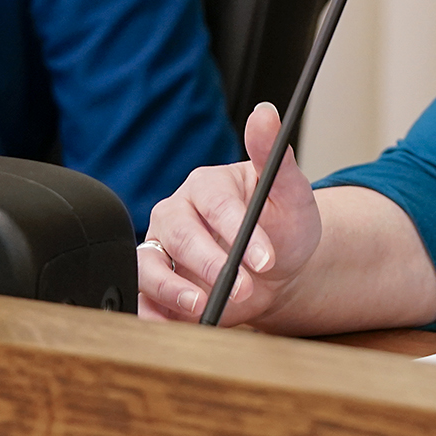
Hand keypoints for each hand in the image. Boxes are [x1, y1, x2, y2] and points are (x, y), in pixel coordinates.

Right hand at [137, 102, 323, 325]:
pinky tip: (182, 323)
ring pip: (148, 266)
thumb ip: (275, 156)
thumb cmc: (283, 227)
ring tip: (206, 308)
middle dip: (211, 264)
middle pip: (178, 235)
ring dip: (174, 291)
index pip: (214, 203)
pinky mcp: (156, 285)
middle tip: (245, 286)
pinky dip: (156, 314)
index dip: (238, 229)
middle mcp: (176, 214)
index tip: (266, 256)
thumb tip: (266, 113)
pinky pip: (144, 300)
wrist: (278, 272)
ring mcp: (161, 250)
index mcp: (206, 186)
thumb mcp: (291, 193)